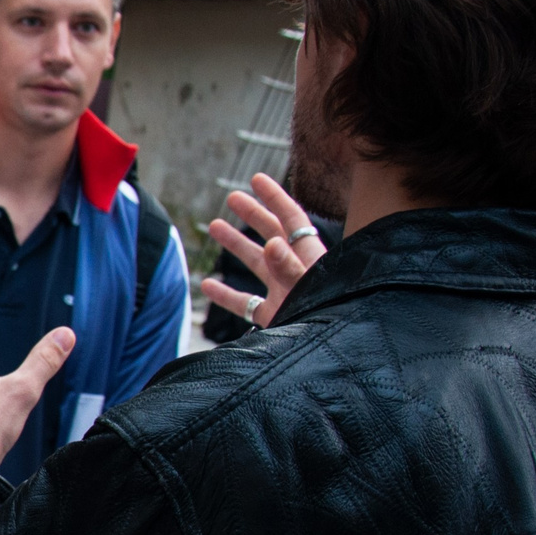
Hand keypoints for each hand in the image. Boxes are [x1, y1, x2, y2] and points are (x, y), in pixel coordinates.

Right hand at [201, 174, 328, 329]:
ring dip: (236, 245)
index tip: (256, 179)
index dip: (274, 197)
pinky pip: (245, 303)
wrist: (326, 355)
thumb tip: (273, 242)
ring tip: (214, 227)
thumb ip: (291, 268)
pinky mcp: (274, 316)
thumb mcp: (309, 290)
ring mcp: (284, 293)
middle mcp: (295, 271)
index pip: (292, 219)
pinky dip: (225, 294)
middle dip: (253, 214)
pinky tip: (206, 285)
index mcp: (309, 258)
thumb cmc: (329, 318)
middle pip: (272, 234)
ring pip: (256, 263)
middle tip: (232, 198)